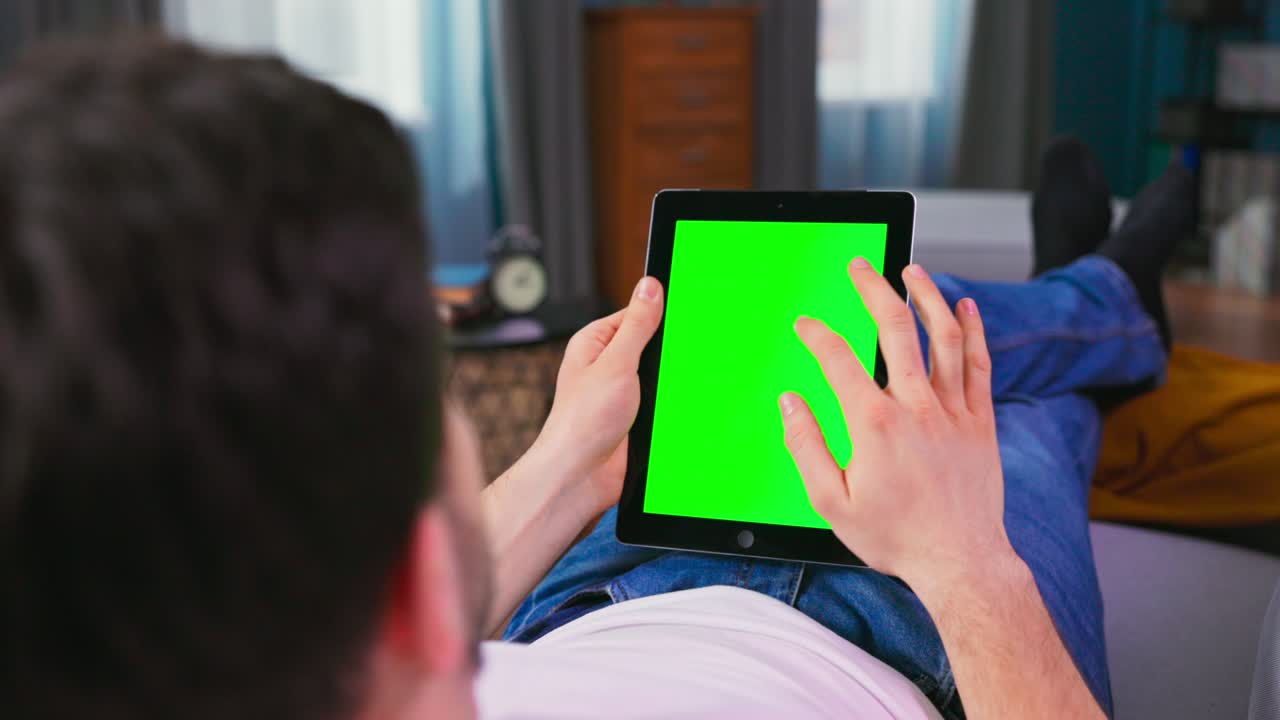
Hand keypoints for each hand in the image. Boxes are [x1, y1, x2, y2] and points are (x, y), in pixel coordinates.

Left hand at [531, 276, 663, 514]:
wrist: (581, 476)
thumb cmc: (582, 422)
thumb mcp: (615, 363)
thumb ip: (637, 325)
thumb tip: (650, 286)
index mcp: (595, 342)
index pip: (636, 313)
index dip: (661, 312)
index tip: (688, 310)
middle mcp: (607, 364)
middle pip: (652, 343)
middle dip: (670, 351)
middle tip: (686, 353)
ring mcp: (623, 391)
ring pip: (661, 374)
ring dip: (672, 380)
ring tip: (678, 385)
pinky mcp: (636, 416)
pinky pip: (663, 400)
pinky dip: (673, 402)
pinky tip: (679, 404)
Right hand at [779, 260, 1014, 590]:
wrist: (961, 562)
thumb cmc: (894, 537)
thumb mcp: (830, 501)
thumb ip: (805, 446)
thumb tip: (790, 402)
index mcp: (874, 424)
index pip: (838, 359)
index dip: (817, 334)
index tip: (805, 325)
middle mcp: (916, 407)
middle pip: (894, 328)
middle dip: (873, 289)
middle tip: (860, 267)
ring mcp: (953, 412)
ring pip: (942, 337)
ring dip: (927, 296)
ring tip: (912, 270)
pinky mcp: (980, 422)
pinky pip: (978, 364)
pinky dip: (972, 331)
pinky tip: (964, 307)